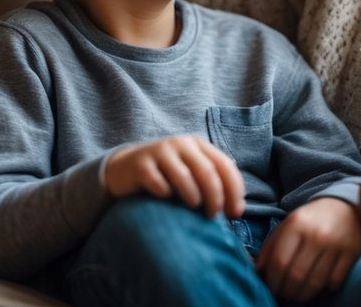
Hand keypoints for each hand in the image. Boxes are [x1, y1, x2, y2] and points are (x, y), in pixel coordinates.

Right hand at [104, 135, 245, 218]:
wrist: (124, 168)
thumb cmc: (166, 175)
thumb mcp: (190, 171)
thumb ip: (211, 181)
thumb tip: (236, 209)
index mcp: (198, 145)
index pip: (225, 165)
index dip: (234, 190)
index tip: (236, 213)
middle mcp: (181, 144)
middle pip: (207, 172)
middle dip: (216, 197)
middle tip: (214, 216)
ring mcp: (160, 152)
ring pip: (184, 177)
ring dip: (193, 197)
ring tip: (194, 208)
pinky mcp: (141, 165)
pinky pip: (158, 183)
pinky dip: (165, 194)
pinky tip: (165, 200)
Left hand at [256, 197, 360, 301]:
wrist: (344, 206)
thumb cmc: (310, 221)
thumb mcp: (288, 226)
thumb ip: (270, 247)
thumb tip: (256, 271)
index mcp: (296, 224)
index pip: (279, 262)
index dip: (273, 281)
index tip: (272, 287)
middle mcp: (316, 234)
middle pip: (296, 276)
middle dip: (287, 292)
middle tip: (285, 294)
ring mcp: (336, 244)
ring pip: (315, 283)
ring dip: (303, 295)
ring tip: (298, 294)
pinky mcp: (352, 252)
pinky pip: (334, 282)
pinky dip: (326, 287)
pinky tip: (320, 282)